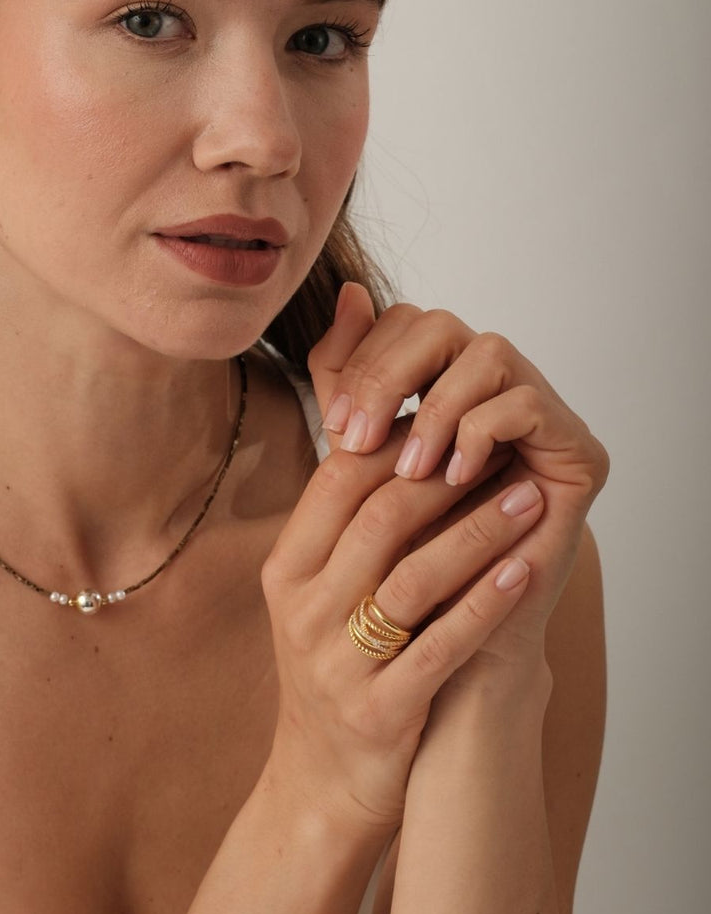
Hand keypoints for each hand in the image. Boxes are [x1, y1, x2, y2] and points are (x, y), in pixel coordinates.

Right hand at [260, 409, 545, 832]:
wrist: (321, 778)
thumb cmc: (332, 666)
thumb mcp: (314, 595)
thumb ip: (342, 529)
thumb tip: (390, 441)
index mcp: (284, 572)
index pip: (336, 482)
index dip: (396, 444)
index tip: (449, 422)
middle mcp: (302, 611)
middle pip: (378, 521)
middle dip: (448, 479)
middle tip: (502, 450)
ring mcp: (337, 664)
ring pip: (414, 578)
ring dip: (480, 533)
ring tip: (530, 502)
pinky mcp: (380, 711)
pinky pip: (441, 646)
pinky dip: (486, 605)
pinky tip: (523, 575)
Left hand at [307, 282, 609, 664]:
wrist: (446, 622)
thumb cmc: (398, 538)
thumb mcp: (358, 453)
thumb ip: (346, 377)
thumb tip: (347, 291)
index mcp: (438, 378)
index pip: (400, 322)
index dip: (363, 362)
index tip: (336, 427)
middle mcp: (490, 383)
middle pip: (438, 324)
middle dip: (388, 377)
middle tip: (359, 440)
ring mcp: (537, 409)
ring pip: (487, 351)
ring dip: (435, 409)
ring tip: (410, 470)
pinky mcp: (577, 448)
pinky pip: (529, 402)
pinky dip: (481, 433)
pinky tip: (455, 476)